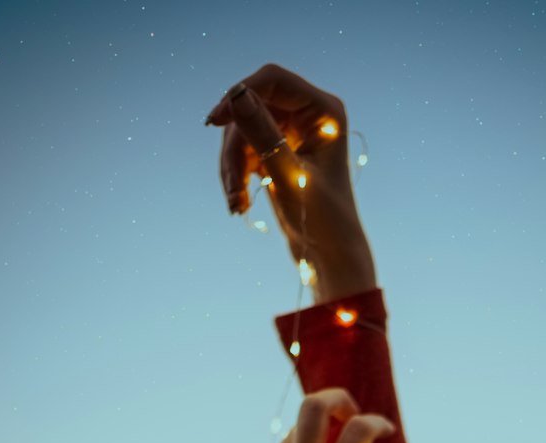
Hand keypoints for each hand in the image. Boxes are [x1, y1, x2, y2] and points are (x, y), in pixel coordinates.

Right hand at [205, 63, 365, 272]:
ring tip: (236, 201)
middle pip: (253, 107)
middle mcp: (309, 114)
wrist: (330, 257)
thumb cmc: (322, 220)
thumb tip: (236, 95)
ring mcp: (292, 133)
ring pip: (243, 131)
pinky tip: (238, 202)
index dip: (240, 94)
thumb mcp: (288, 174)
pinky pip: (245, 150)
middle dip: (236, 146)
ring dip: (233, 165)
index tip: (214, 121)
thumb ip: (262, 133)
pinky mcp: (278, 152)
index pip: (272, 80)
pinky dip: (237, 175)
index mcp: (324, 110)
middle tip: (231, 185)